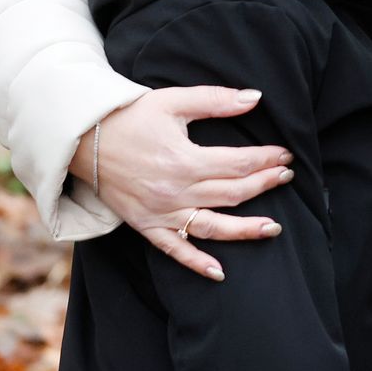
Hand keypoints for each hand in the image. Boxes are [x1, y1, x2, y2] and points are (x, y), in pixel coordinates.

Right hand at [80, 86, 295, 280]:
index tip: (286, 155)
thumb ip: (216, 99)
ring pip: (212, 227)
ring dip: (245, 230)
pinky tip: (220, 272)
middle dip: (264, 185)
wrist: (84, 140)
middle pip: (232, 194)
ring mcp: (161, 213)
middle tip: (287, 177)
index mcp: (185, 160)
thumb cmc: (131, 117)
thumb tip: (255, 98)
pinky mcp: (147, 226)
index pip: (238, 164)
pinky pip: (175, 250)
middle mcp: (176, 192)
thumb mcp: (173, 101)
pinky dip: (197, 263)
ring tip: (274, 228)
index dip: (266, 159)